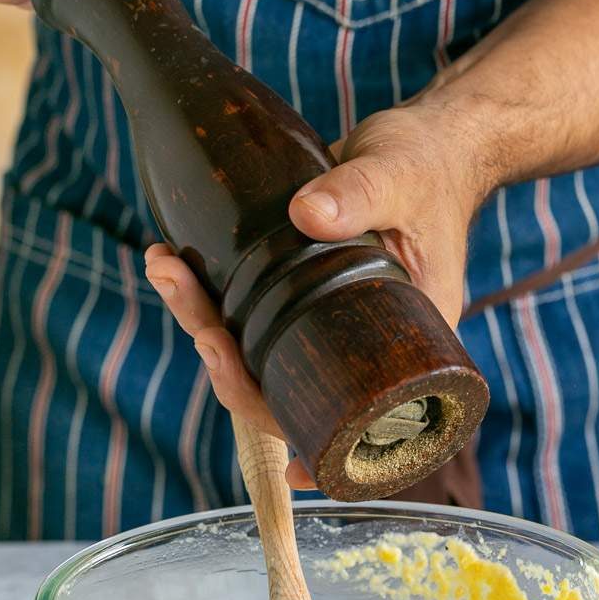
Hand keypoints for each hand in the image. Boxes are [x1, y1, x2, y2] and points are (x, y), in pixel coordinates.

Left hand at [145, 101, 485, 487]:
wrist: (426, 145)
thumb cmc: (430, 170)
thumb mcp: (402, 178)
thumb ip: (362, 192)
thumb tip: (305, 214)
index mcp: (404, 354)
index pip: (357, 424)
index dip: (315, 449)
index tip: (282, 454)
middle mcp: (360, 353)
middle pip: (289, 395)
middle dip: (232, 370)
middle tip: (202, 325)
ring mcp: (324, 328)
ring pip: (258, 358)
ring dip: (205, 326)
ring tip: (168, 271)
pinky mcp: (297, 298)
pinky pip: (247, 318)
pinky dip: (207, 298)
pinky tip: (174, 264)